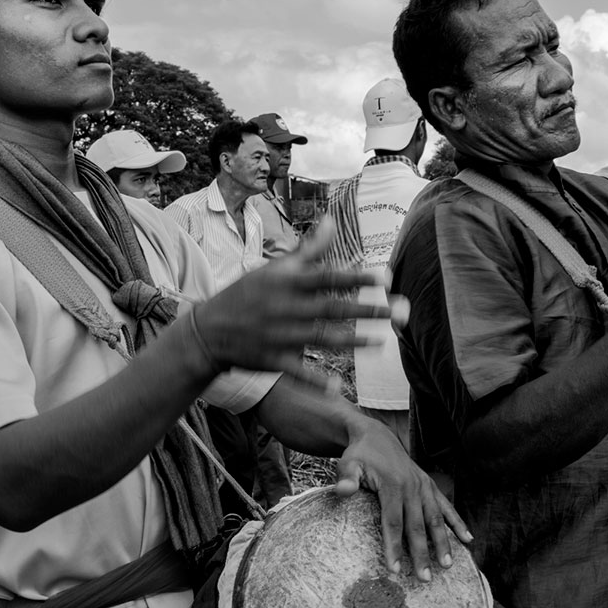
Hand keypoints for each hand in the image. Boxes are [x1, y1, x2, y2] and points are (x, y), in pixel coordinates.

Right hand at [195, 217, 402, 389]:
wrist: (208, 330)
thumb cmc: (248, 294)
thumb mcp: (275, 268)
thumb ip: (309, 249)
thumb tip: (332, 221)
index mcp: (287, 282)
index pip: (328, 277)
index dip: (356, 278)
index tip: (384, 278)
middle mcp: (285, 307)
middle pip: (332, 309)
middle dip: (368, 310)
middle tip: (400, 312)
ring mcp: (278, 336)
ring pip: (321, 339)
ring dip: (352, 342)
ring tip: (381, 341)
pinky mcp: (272, 361)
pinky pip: (297, 372)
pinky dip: (315, 380)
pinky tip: (339, 386)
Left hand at [334, 421, 472, 581]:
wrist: (377, 436)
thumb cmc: (360, 455)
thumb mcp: (348, 464)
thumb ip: (346, 479)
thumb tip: (342, 491)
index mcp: (393, 484)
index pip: (393, 521)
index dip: (395, 546)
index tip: (395, 569)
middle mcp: (413, 486)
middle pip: (418, 525)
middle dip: (422, 553)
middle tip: (425, 578)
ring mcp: (424, 486)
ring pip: (436, 518)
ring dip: (443, 542)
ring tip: (448, 565)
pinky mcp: (430, 486)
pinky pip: (445, 506)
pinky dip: (457, 522)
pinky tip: (467, 539)